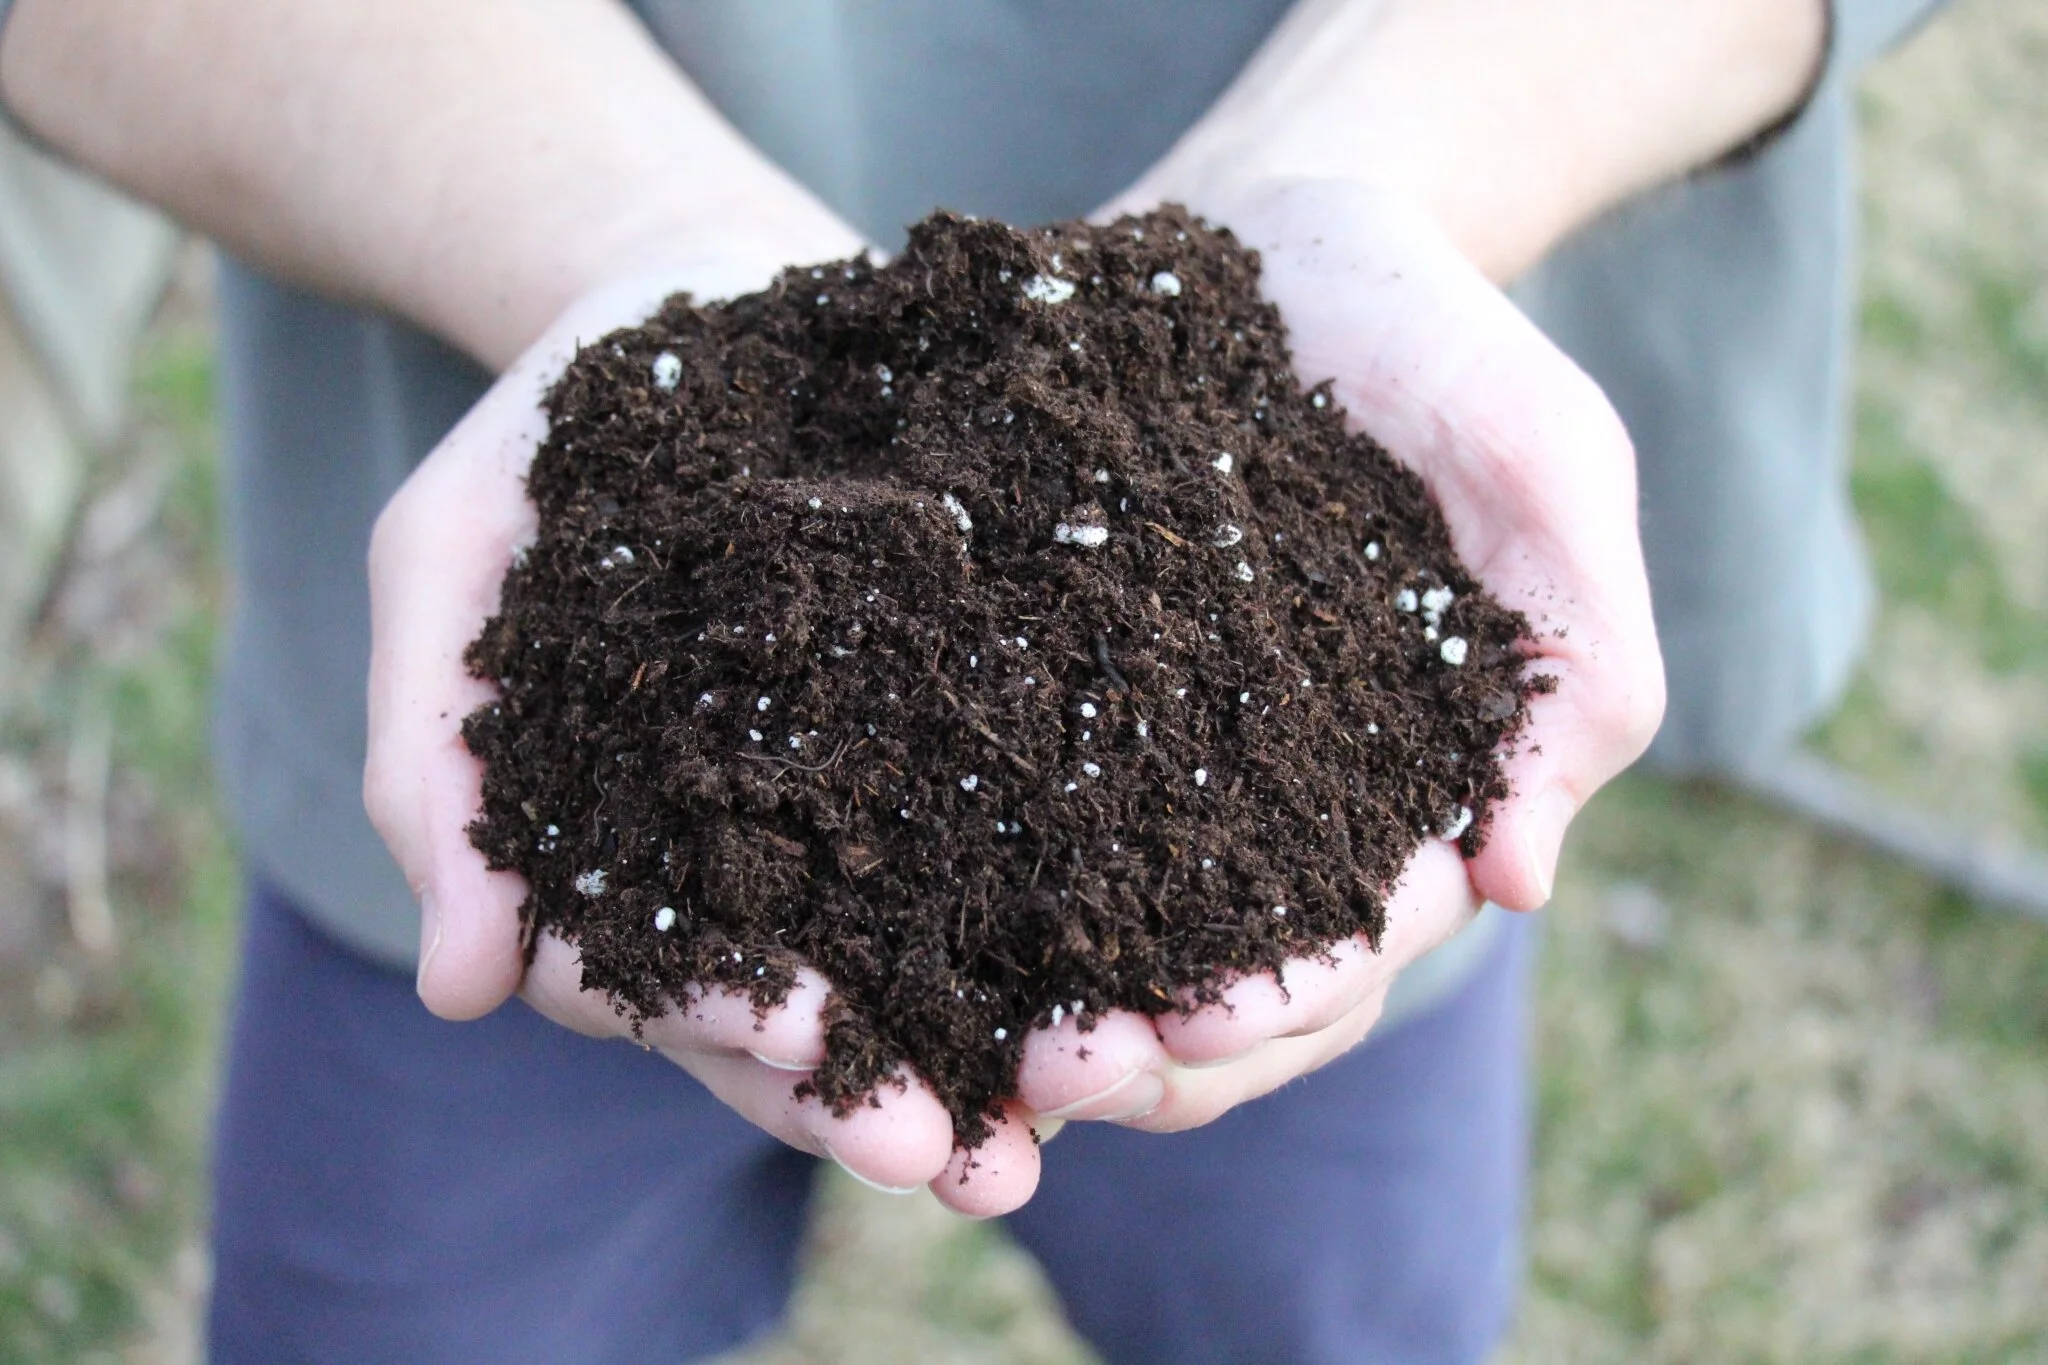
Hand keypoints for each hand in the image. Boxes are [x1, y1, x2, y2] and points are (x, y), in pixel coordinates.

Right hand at [364, 255, 1046, 1217]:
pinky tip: (1160, 965)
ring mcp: (865, 807)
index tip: (804, 1041)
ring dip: (998, 1052)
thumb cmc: (558, 430)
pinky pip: (1028, 842)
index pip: (660, 979)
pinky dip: (1079, 917)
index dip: (724, 1021)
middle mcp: (753, 861)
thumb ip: (429, 754)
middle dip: (877, 1096)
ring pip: (925, 966)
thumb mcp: (454, 553)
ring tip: (1080, 1103)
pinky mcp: (968, 737)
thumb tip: (459, 989)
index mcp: (623, 850)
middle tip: (961, 1160)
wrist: (712, 291)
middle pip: (808, 1019)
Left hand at [1012, 179, 1663, 1132]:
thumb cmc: (1447, 346)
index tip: (1194, 1030)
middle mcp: (1276, 808)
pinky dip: (962, 888)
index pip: (1354, 939)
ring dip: (1041, 1008)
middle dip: (1142, 1049)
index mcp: (1404, 789)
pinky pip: (1004, 815)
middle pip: (1218, 982)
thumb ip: (1577, 661)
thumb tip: (1522, 882)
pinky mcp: (1055, 693)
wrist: (1294, 233)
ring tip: (963, 1043)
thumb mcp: (1549, 468)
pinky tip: (885, 919)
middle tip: (1048, 1076)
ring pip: (1104, 938)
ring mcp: (1158, 761)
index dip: (1278, 998)